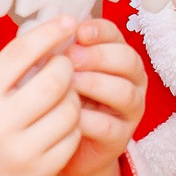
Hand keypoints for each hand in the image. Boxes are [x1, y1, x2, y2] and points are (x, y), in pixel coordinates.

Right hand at [0, 18, 84, 175]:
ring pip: (70, 109)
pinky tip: (61, 122)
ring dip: (73, 96)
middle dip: (66, 66)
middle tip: (64, 65)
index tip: (67, 22)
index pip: (20, 53)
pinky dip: (73, 125)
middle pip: (54, 79)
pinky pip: (74, 137)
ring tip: (62, 96)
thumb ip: (7, 72)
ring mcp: (23, 150)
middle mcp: (0, 124)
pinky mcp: (41, 171)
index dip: (48, 33)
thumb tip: (47, 38)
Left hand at [58, 18, 145, 175]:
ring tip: (69, 85)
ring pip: (124, 92)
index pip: (116, 36)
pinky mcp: (120, 138)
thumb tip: (44, 30)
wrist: (59, 145)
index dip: (99, 31)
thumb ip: (58, 52)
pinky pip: (110, 126)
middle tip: (71, 59)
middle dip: (99, 56)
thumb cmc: (60, 100)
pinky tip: (70, 114)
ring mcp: (129, 111)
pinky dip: (89, 119)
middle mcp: (131, 81)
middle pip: (128, 60)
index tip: (79, 31)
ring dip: (96, 84)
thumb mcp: (60, 72)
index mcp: (117, 58)